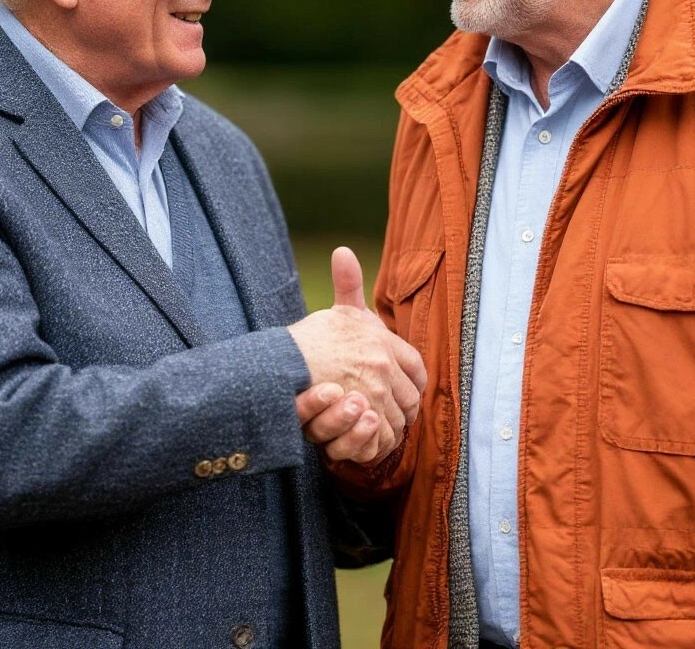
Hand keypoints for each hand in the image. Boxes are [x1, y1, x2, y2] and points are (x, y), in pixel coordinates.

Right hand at [288, 247, 425, 462]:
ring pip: (396, 422)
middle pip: (410, 398)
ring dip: (389, 428)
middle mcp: (381, 366)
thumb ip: (347, 283)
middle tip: (391, 413)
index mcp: (381, 341)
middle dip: (403, 408)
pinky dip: (376, 444)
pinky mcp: (357, 421)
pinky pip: (379, 440)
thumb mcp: (334, 311)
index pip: (416, 367)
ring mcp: (371, 393)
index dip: (414, 382)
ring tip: (375, 427)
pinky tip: (366, 439)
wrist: (278, 368)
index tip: (405, 389)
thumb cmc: (308, 340)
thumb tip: (343, 250)